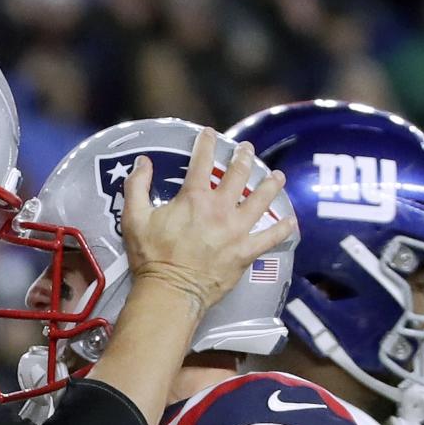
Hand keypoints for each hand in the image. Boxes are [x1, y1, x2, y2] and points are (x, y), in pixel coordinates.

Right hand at [121, 127, 294, 312]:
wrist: (171, 291)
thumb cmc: (151, 256)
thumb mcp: (134, 218)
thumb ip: (136, 186)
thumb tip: (143, 162)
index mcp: (194, 198)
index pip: (202, 162)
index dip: (206, 143)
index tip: (210, 133)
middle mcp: (220, 209)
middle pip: (238, 175)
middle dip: (244, 158)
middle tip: (248, 149)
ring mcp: (236, 230)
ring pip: (261, 201)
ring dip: (270, 185)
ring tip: (277, 176)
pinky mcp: (245, 252)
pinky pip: (270, 238)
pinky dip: (282, 229)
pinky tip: (290, 221)